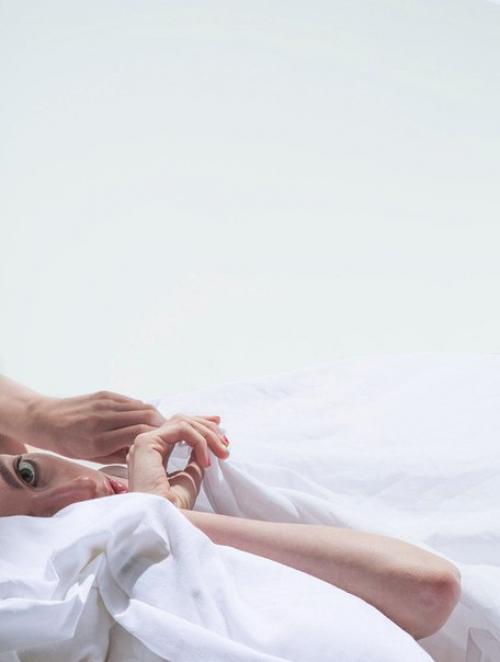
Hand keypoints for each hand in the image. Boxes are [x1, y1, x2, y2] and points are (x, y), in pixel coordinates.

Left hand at [26, 391, 165, 462]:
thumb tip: (144, 455)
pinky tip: (144, 418)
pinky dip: (142, 409)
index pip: (139, 434)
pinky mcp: (105, 394)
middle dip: (162, 426)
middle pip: (146, 417)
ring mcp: (104, 404)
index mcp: (98, 440)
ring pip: (142, 406)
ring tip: (161, 427)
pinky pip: (131, 401)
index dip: (157, 438)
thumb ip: (118, 455)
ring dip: (156, 416)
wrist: (43, 419)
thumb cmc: (66, 444)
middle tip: (170, 435)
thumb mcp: (90, 457)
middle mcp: (103, 420)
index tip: (166, 445)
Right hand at [126, 413, 229, 509]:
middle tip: (225, 442)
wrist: (164, 522)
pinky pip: (181, 429)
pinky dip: (199, 441)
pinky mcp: (146, 444)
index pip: (177, 429)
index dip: (200, 424)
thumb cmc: (175, 509)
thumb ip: (194, 458)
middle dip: (207, 428)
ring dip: (207, 434)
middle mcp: (146, 447)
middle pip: (180, 421)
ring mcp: (143, 444)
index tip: (220, 428)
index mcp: (152, 455)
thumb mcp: (190, 477)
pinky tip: (206, 460)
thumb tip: (205, 445)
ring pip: (182, 422)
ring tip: (221, 452)